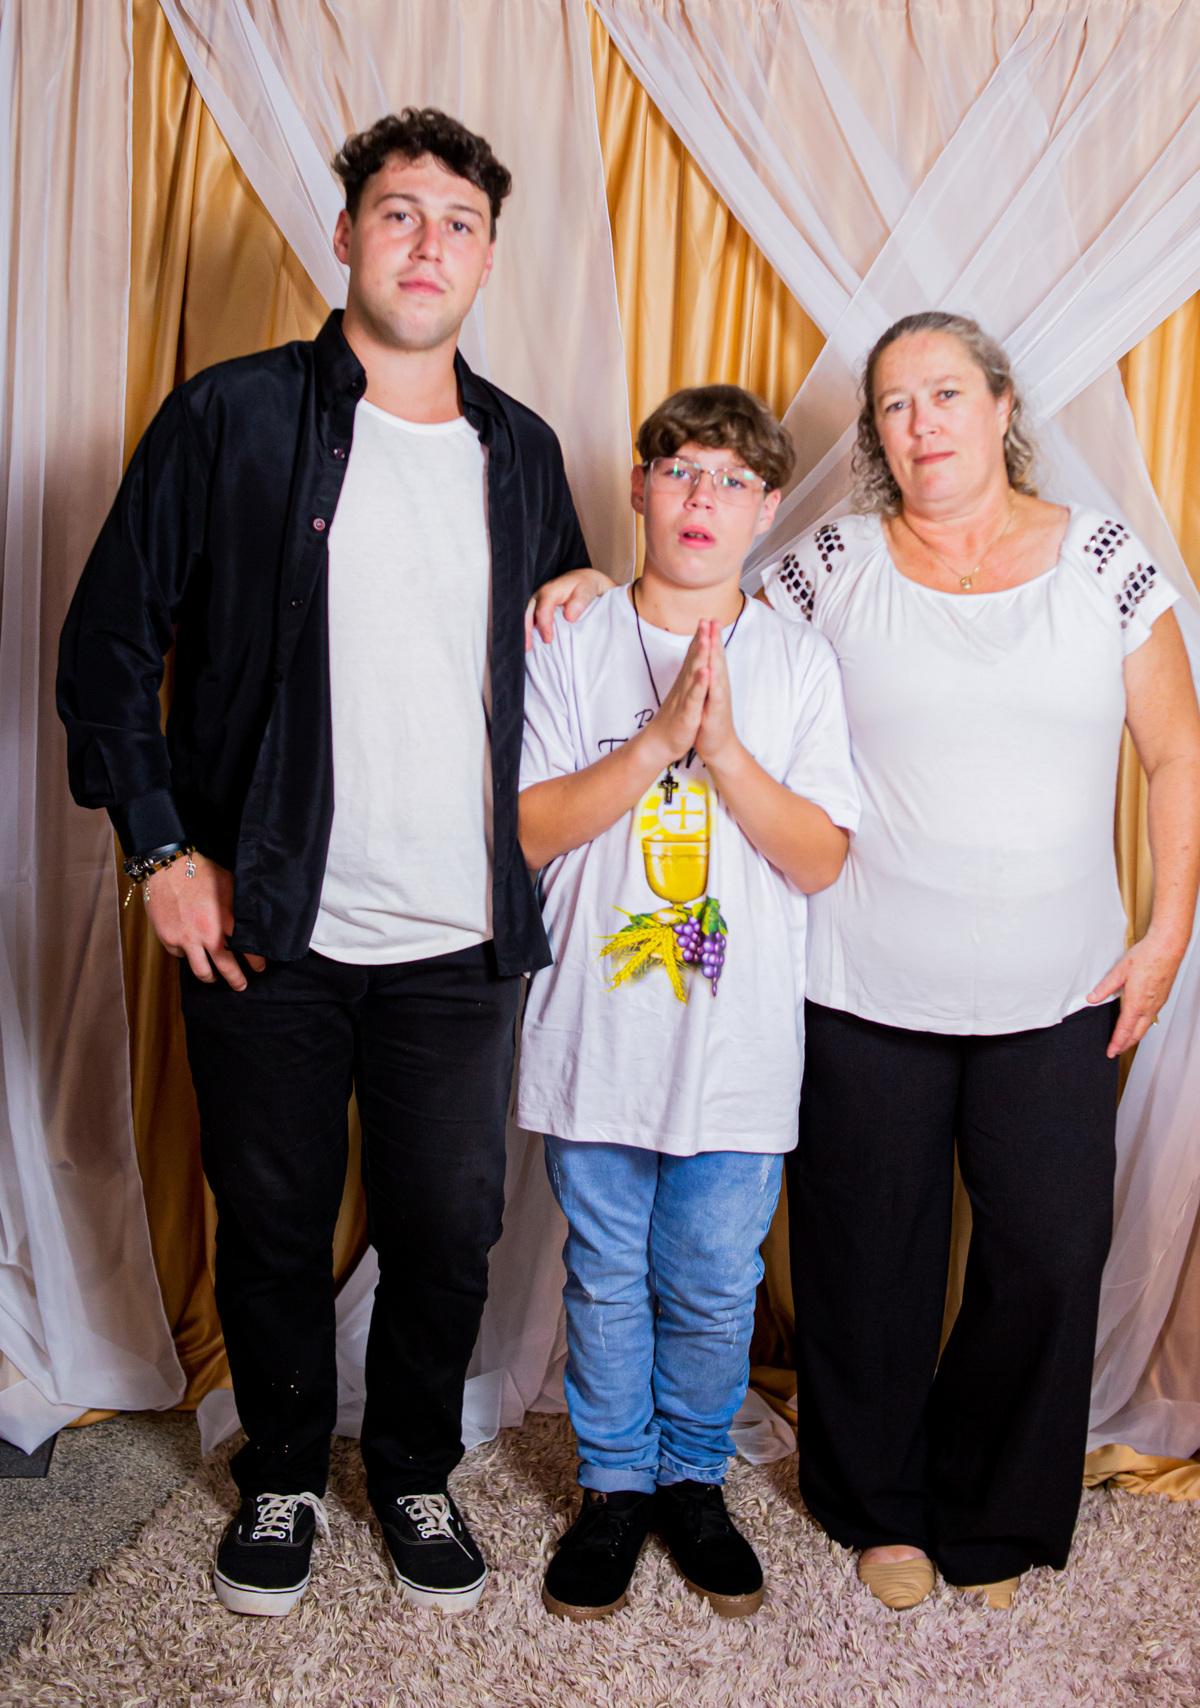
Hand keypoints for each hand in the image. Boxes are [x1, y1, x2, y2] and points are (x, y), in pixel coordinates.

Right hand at [144, 853, 265, 990]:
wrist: (167, 866)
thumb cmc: (200, 871)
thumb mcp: (229, 884)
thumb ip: (239, 906)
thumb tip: (254, 917)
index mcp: (226, 919)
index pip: (247, 949)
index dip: (256, 962)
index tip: (260, 967)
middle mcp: (207, 933)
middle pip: (226, 967)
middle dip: (236, 980)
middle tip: (241, 986)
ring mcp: (186, 938)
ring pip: (202, 971)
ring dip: (211, 977)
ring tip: (215, 978)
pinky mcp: (169, 939)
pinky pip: (180, 956)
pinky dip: (187, 956)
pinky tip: (191, 953)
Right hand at [524, 568, 614, 649]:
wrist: (583, 579)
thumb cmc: (586, 586)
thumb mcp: (587, 590)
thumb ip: (579, 602)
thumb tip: (569, 617)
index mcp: (550, 591)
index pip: (543, 609)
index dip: (544, 625)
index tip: (548, 640)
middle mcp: (539, 595)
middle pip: (527, 613)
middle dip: (526, 631)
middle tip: (528, 648)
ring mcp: (536, 601)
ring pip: (525, 616)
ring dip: (524, 632)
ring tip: (526, 649)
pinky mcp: (537, 607)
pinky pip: (529, 618)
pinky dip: (528, 630)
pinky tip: (530, 643)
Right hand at [639, 626, 709, 770]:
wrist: (660, 743)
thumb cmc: (675, 719)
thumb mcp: (683, 696)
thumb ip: (687, 679)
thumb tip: (691, 664)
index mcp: (686, 683)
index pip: (693, 656)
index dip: (700, 637)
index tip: (707, 619)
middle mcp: (684, 687)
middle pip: (693, 659)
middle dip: (701, 639)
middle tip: (705, 619)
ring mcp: (685, 699)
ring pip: (693, 674)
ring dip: (700, 656)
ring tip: (706, 638)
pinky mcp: (687, 713)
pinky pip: (694, 697)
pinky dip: (700, 684)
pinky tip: (705, 672)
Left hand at [694, 622, 741, 770]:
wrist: (718, 745)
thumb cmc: (710, 719)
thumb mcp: (707, 695)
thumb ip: (707, 677)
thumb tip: (705, 661)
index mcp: (714, 681)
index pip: (712, 656)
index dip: (710, 637)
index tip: (707, 618)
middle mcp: (719, 686)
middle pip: (717, 658)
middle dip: (714, 639)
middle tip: (712, 619)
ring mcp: (719, 698)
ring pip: (717, 673)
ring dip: (714, 655)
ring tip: (711, 638)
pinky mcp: (717, 712)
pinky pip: (715, 695)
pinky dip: (713, 683)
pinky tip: (711, 671)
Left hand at [1087, 931, 1185, 1055]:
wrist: (1167, 948)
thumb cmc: (1146, 957)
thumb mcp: (1119, 971)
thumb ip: (1105, 987)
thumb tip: (1092, 998)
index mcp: (1136, 1003)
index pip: (1124, 1030)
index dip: (1116, 1043)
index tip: (1110, 1052)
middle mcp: (1149, 1007)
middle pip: (1137, 1034)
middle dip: (1125, 1045)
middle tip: (1116, 1051)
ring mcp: (1158, 1003)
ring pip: (1146, 1027)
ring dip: (1134, 1036)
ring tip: (1125, 1041)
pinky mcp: (1162, 997)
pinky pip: (1152, 1017)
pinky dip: (1143, 1025)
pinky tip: (1138, 1022)